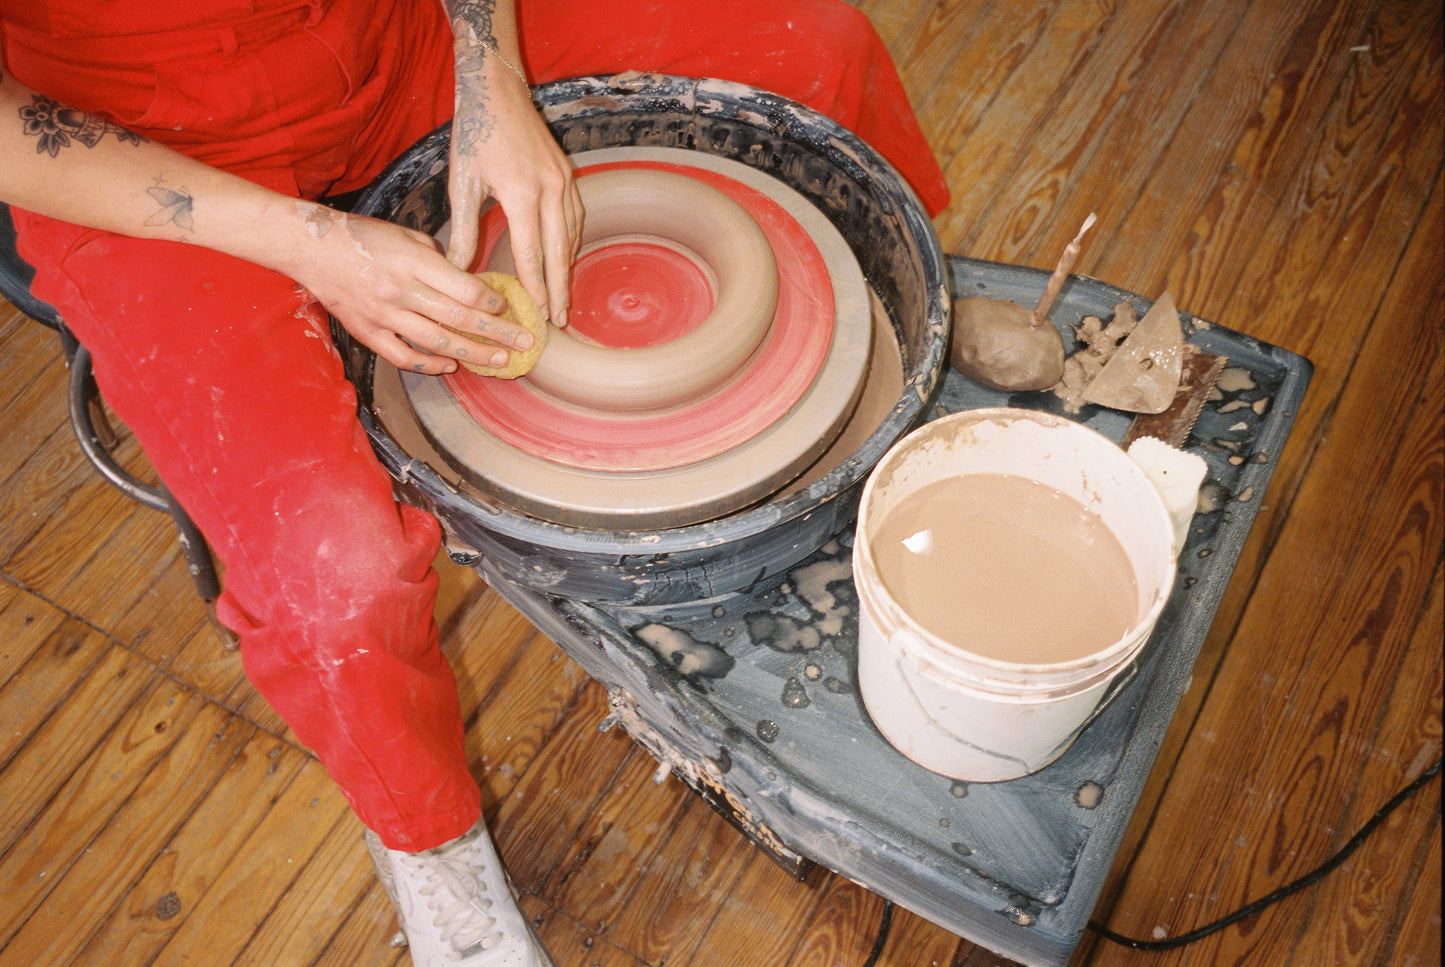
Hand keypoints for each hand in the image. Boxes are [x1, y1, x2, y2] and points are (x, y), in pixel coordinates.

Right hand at [290, 209, 534, 374]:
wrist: (312, 248)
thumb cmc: (364, 236)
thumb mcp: (407, 234)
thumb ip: (439, 259)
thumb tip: (467, 282)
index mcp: (414, 261)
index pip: (464, 289)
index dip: (492, 301)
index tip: (509, 306)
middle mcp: (401, 290)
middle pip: (460, 318)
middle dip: (498, 333)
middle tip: (525, 342)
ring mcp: (383, 314)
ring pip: (437, 341)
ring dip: (473, 354)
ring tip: (501, 362)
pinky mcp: (367, 332)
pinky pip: (403, 356)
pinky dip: (429, 364)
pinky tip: (451, 366)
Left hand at [445, 46, 582, 326]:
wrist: (498, 92)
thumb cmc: (474, 135)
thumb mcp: (462, 183)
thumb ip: (464, 230)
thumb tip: (459, 269)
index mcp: (522, 194)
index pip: (532, 253)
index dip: (536, 287)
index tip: (539, 313)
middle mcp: (550, 189)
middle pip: (559, 252)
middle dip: (559, 288)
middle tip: (560, 319)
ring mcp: (563, 181)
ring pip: (571, 236)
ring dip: (567, 268)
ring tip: (562, 296)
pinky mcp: (567, 174)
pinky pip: (574, 217)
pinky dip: (571, 242)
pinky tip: (565, 257)